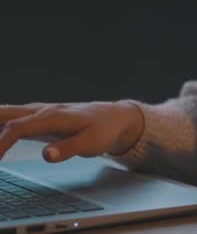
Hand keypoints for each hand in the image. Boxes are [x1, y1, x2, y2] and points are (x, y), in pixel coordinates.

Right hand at [0, 102, 143, 161]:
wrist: (114, 117)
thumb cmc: (104, 130)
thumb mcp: (92, 143)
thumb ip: (69, 149)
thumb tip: (45, 155)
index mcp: (53, 117)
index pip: (18, 127)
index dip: (2, 143)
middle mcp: (43, 111)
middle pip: (6, 114)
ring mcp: (40, 112)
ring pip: (8, 113)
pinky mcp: (40, 118)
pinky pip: (14, 118)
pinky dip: (1, 125)